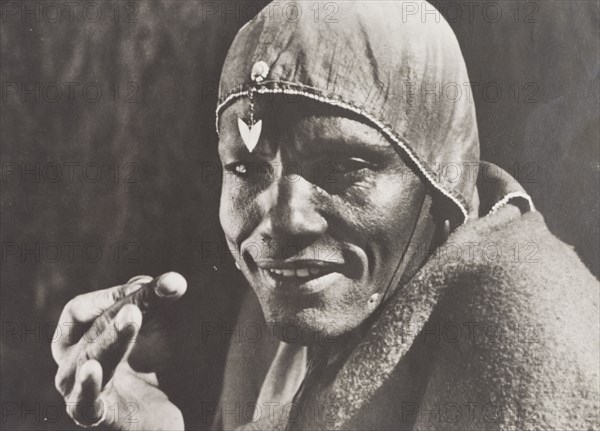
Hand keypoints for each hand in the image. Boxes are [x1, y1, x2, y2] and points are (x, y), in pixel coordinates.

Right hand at [52, 273, 186, 429]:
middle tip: (139, 302)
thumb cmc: (152, 362)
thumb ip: (158, 301)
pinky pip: (84, 402)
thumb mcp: (156, 325)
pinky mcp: (97, 416)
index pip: (79, 309)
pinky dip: (87, 386)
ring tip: (132, 316)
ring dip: (111, 338)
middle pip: (87, 332)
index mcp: (78, 338)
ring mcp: (80, 392)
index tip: (145, 287)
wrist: (168, 411)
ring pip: (88, 361)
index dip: (109, 296)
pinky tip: (94, 368)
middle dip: (114, 314)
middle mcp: (72, 364)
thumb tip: (171, 281)